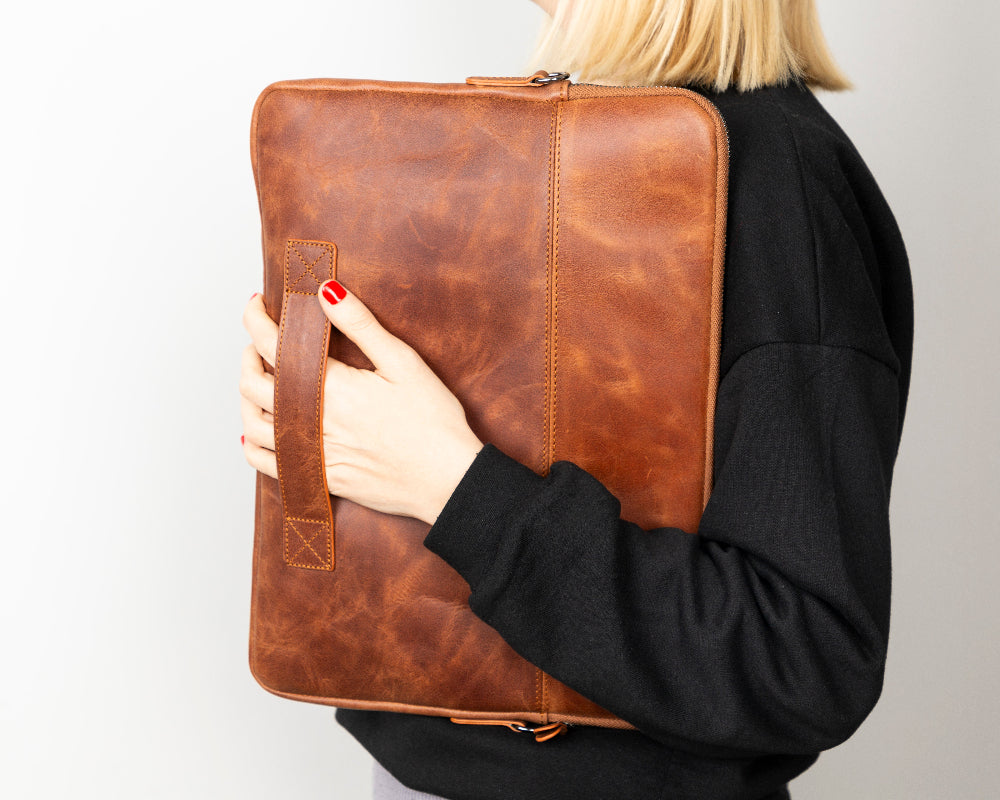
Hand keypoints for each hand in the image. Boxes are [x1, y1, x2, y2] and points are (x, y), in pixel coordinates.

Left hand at [240, 283, 483, 524]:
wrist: (449, 479)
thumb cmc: (435, 421)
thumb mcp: (403, 363)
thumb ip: (361, 325)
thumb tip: (326, 291)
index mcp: (334, 387)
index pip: (273, 346)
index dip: (256, 320)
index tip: (257, 305)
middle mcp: (315, 421)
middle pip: (253, 384)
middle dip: (249, 354)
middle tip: (260, 340)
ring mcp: (316, 453)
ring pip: (254, 425)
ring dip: (247, 398)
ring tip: (258, 380)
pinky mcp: (323, 478)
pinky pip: (269, 465)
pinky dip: (252, 446)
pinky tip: (256, 433)